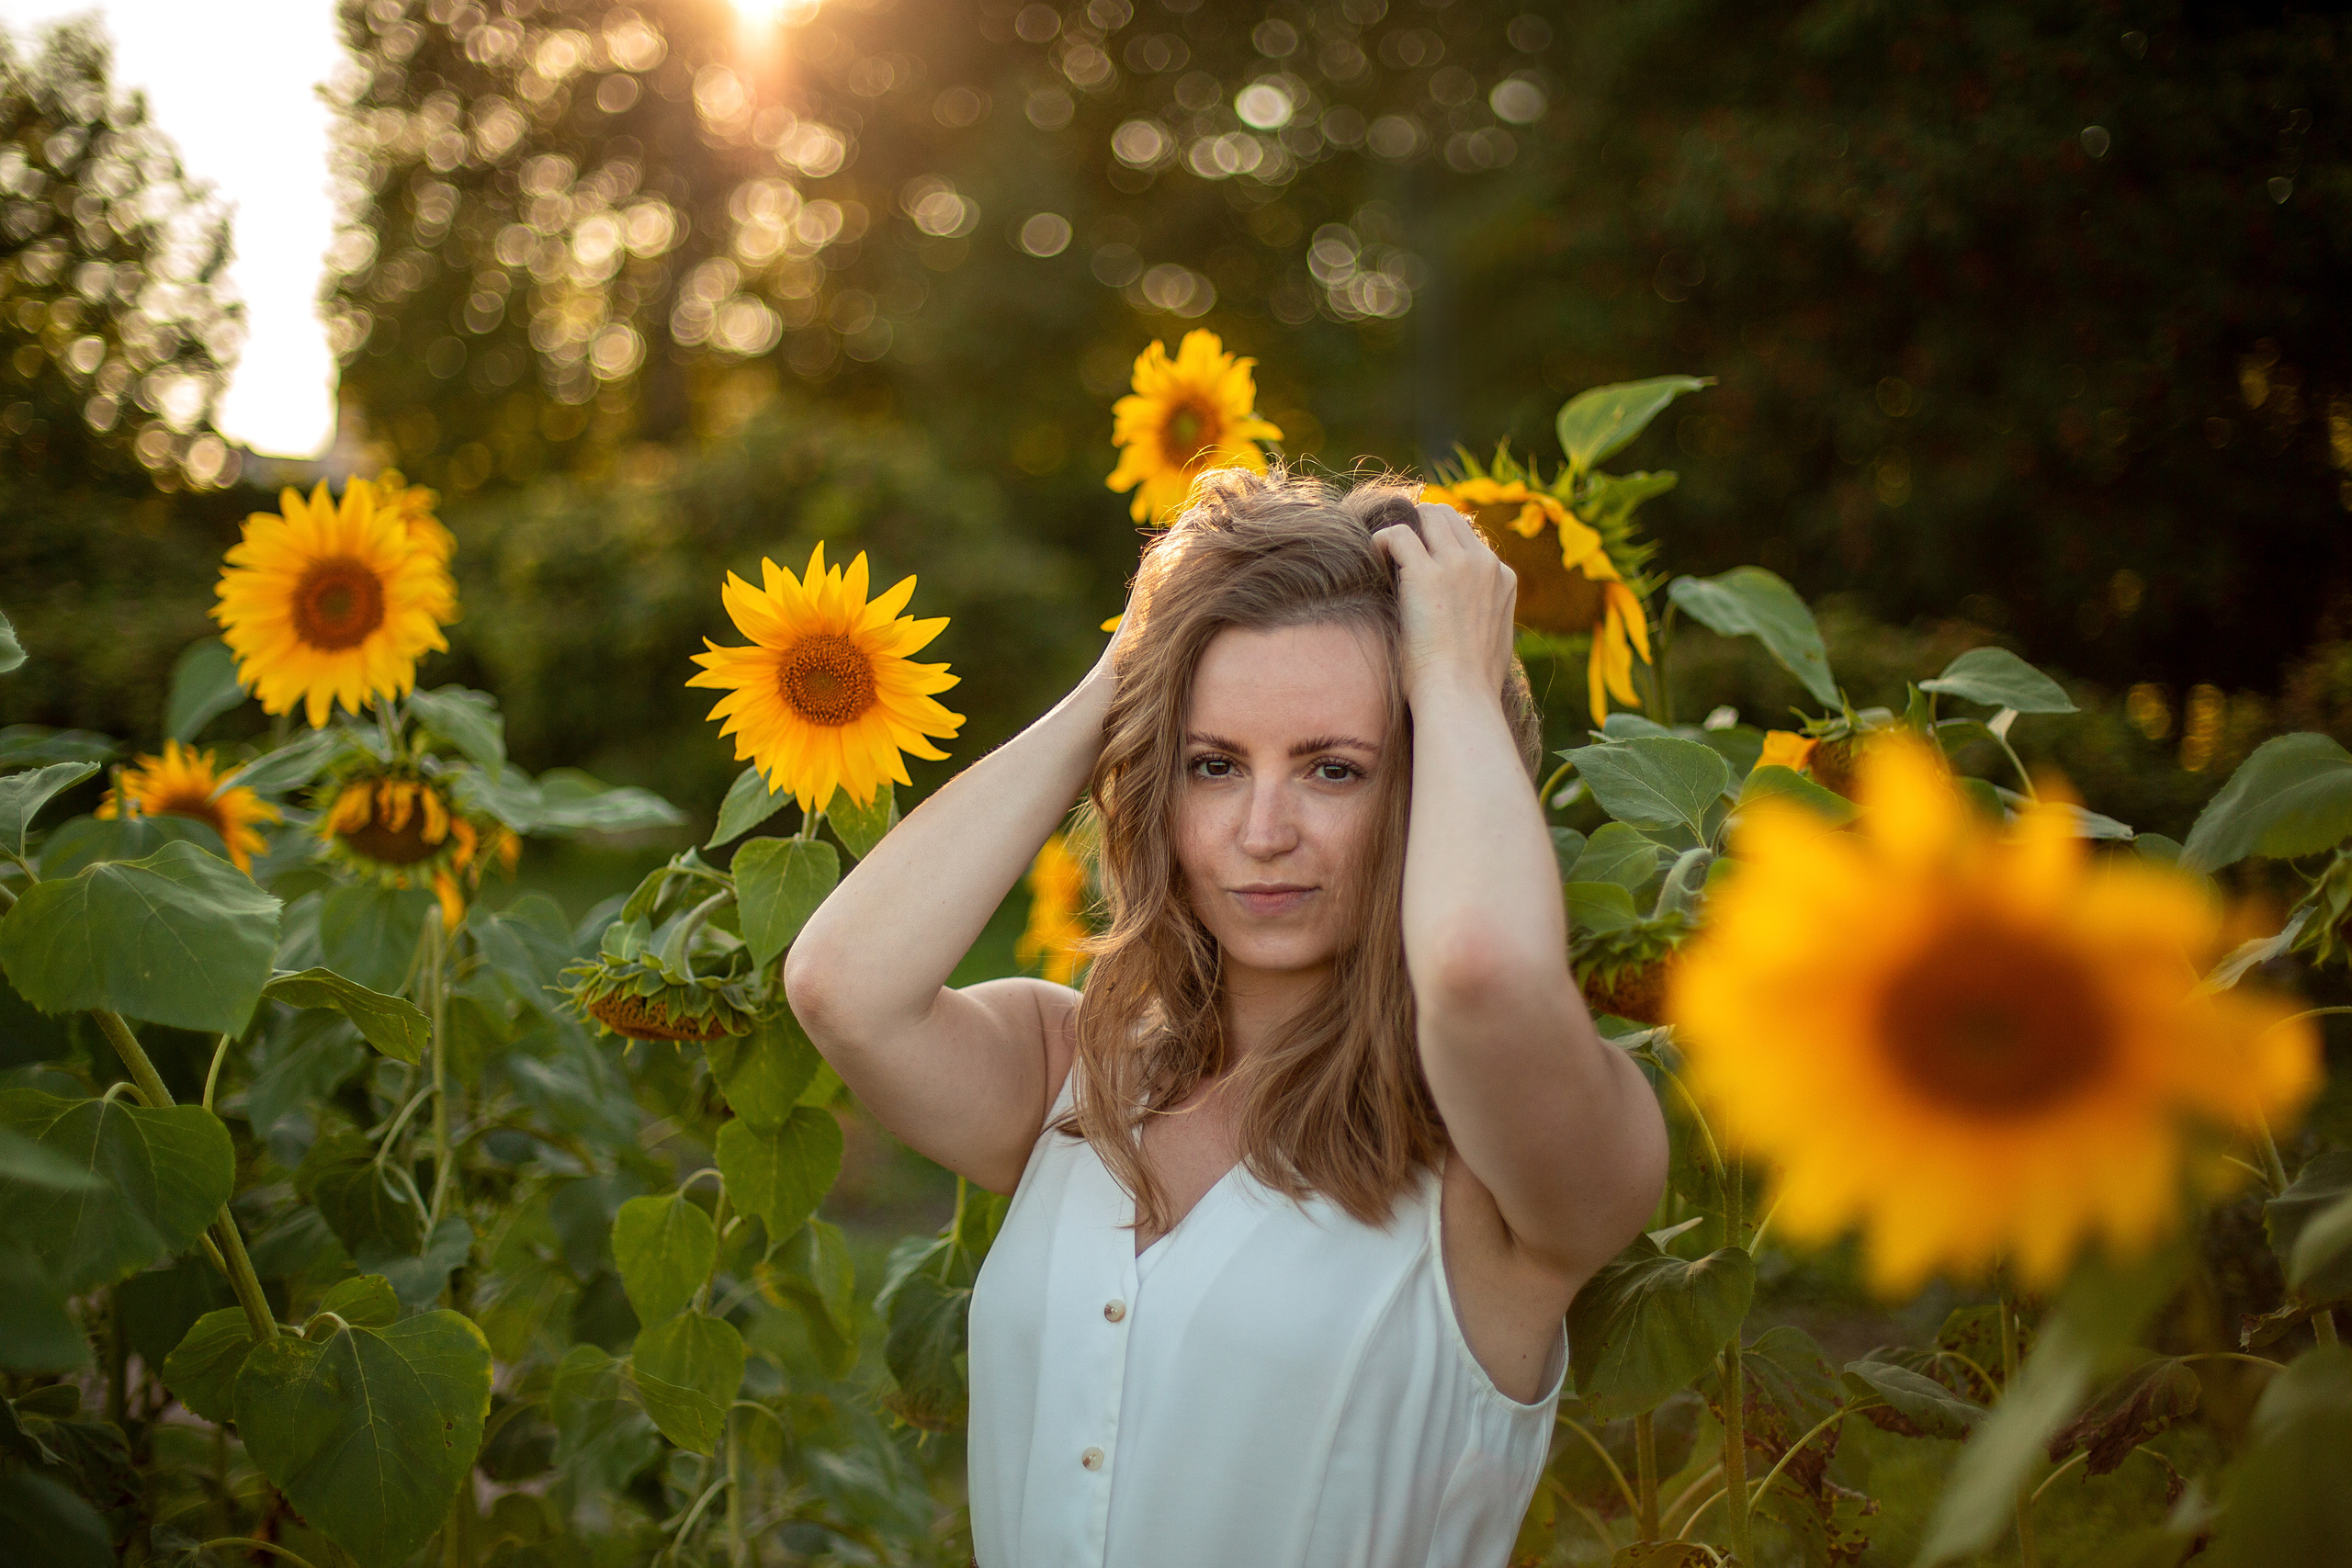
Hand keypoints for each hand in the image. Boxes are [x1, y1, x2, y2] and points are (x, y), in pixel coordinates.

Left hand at [1371, 503, 1517, 699]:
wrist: (1460, 697)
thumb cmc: (1469, 683)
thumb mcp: (1490, 642)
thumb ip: (1482, 616)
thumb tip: (1462, 618)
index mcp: (1503, 579)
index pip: (1469, 540)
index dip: (1439, 546)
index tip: (1417, 563)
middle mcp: (1485, 564)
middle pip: (1449, 517)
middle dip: (1419, 525)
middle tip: (1394, 549)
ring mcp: (1459, 565)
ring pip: (1427, 515)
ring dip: (1402, 528)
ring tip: (1383, 553)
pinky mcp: (1428, 574)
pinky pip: (1399, 534)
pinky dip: (1380, 540)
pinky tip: (1371, 558)